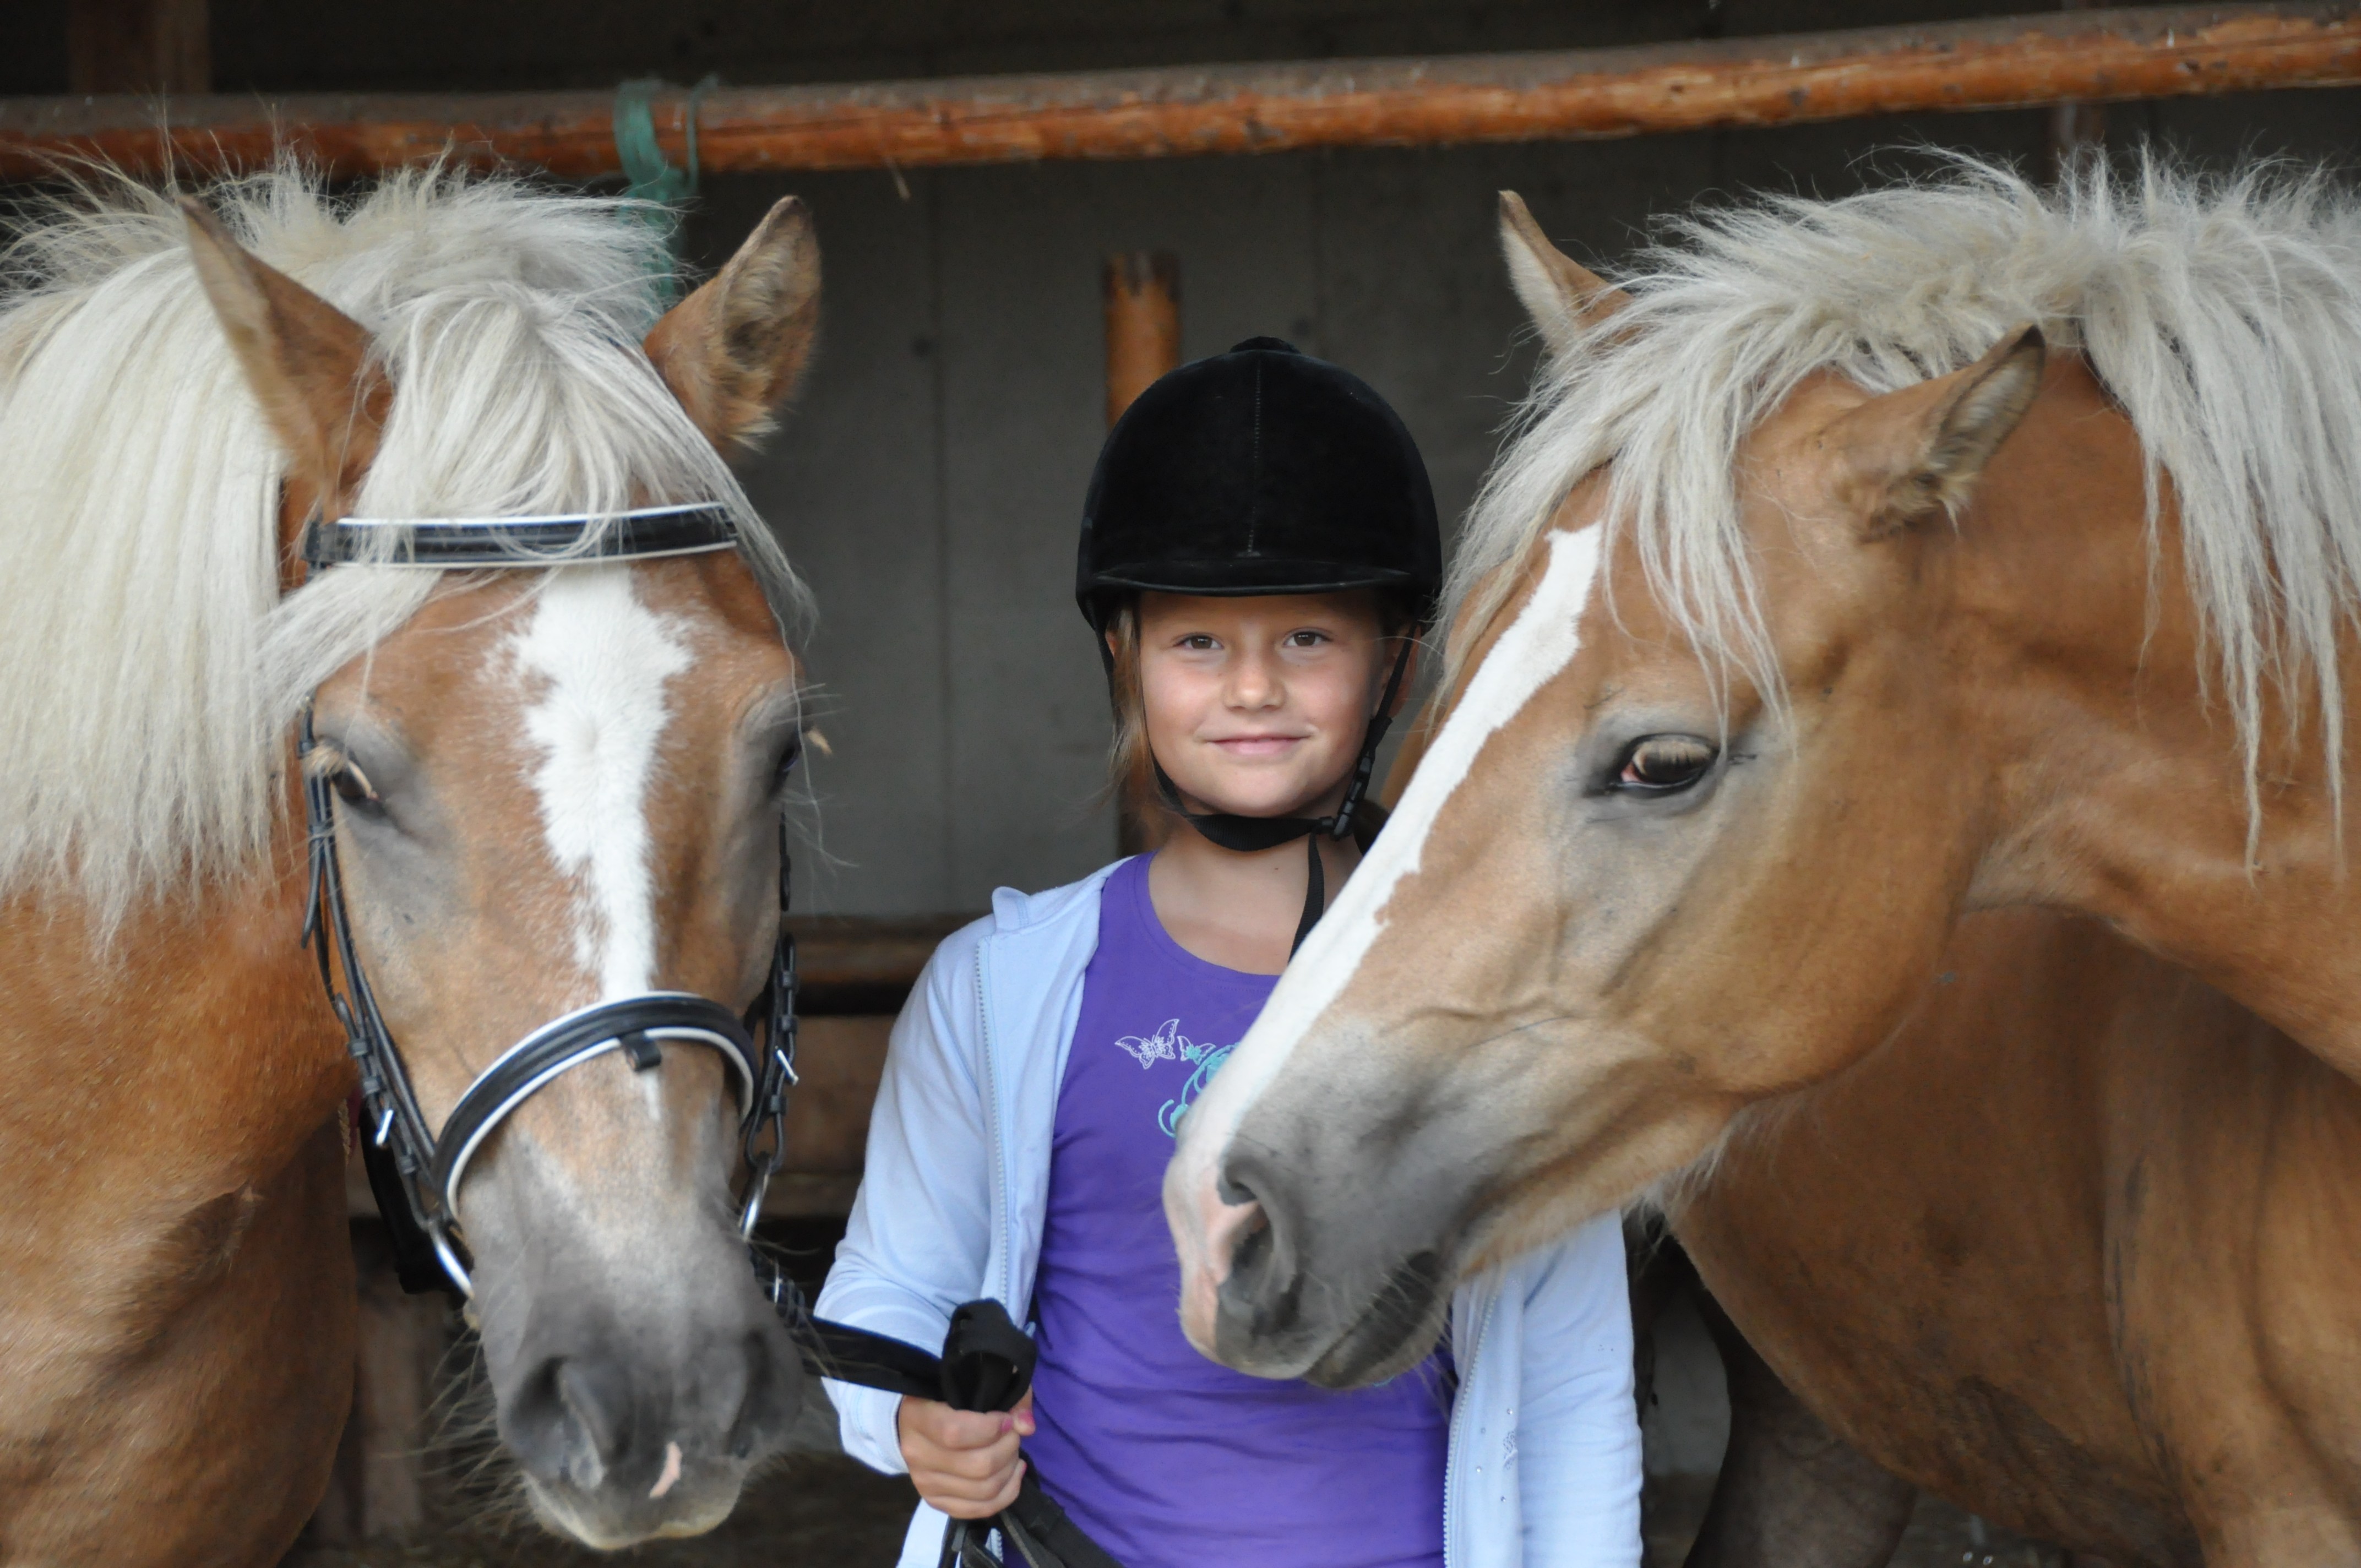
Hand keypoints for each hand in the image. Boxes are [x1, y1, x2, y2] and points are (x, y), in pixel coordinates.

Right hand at [897, 1390, 1035, 1519]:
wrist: (918, 1422)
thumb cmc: (952, 1397)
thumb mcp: (980, 1382)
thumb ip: (1009, 1397)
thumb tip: (1026, 1426)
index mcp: (918, 1416)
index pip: (956, 1432)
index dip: (991, 1428)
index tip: (1007, 1419)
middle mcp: (915, 1453)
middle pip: (977, 1466)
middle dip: (1007, 1449)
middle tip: (1013, 1435)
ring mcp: (924, 1482)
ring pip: (983, 1490)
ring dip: (1009, 1471)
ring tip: (1013, 1453)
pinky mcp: (935, 1501)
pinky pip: (979, 1510)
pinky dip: (1006, 1494)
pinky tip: (1013, 1474)